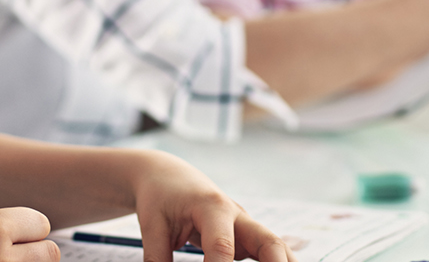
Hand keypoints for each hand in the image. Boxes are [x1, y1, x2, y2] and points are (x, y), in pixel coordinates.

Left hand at [131, 151, 293, 261]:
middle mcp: (237, 215)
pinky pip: (270, 253)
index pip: (222, 246)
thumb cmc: (160, 197)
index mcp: (212, 206)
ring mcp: (246, 226)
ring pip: (276, 248)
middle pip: (268, 243)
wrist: (169, 176)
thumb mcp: (152, 225)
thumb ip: (157, 258)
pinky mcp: (246, 236)